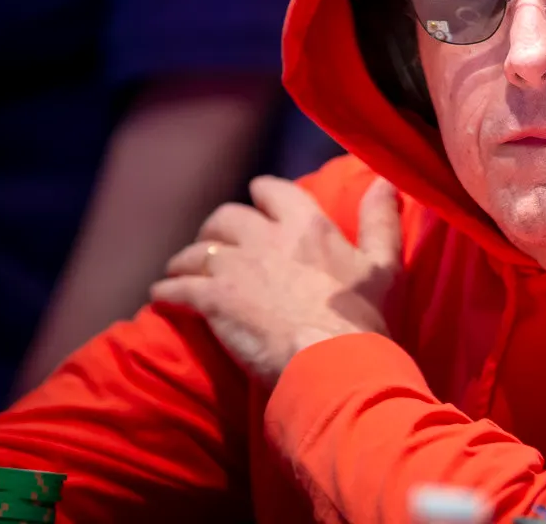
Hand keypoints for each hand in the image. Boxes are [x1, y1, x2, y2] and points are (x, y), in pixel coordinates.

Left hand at [150, 175, 402, 385]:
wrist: (334, 363)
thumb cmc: (364, 319)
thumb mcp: (383, 267)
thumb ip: (380, 221)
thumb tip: (384, 182)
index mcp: (307, 225)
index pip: (273, 191)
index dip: (263, 195)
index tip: (258, 203)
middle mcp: (267, 236)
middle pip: (227, 216)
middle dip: (219, 228)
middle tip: (218, 244)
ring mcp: (236, 266)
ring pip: (197, 249)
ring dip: (188, 258)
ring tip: (184, 270)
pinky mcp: (212, 300)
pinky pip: (176, 286)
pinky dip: (167, 289)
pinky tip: (161, 295)